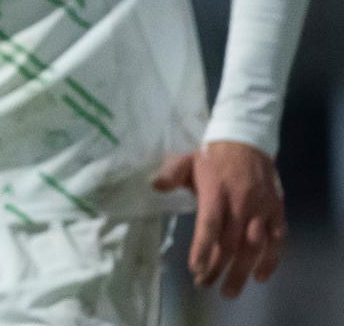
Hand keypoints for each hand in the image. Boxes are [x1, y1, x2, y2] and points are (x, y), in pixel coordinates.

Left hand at [153, 140, 286, 297]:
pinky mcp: (276, 212)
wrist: (247, 142)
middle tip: (204, 285)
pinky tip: (260, 276)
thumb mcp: (187, 160)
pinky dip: (272, 260)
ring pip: (253, 246)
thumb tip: (154, 186)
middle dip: (217, 267)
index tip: (195, 268)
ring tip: (228, 290)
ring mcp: (261, 209)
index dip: (203, 247)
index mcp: (215, 191)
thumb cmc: (212, 157)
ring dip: (241, 271)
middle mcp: (240, 203)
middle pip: (230, 242)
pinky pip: (278, 240)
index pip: (210, 223)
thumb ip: (171, 174)